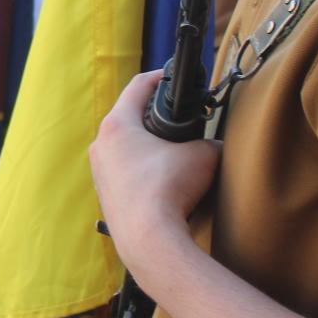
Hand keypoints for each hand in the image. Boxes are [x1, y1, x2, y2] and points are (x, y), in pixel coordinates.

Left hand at [88, 70, 220, 280]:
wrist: (149, 240)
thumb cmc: (169, 190)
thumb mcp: (203, 155)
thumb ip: (211, 142)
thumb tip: (218, 146)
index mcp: (118, 125)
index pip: (138, 87)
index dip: (159, 77)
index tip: (173, 77)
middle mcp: (101, 145)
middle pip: (128, 117)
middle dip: (153, 115)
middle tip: (178, 117)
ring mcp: (99, 172)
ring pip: (125, 148)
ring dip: (146, 146)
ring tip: (172, 151)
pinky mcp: (105, 196)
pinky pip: (124, 173)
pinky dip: (142, 171)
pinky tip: (162, 181)